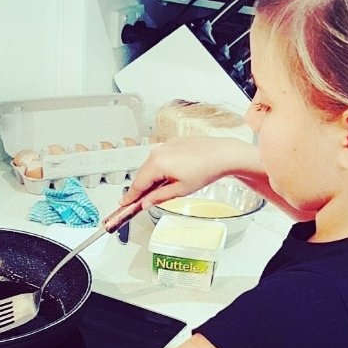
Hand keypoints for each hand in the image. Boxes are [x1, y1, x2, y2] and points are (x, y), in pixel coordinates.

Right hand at [120, 135, 257, 210]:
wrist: (223, 154)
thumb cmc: (205, 170)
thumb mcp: (181, 190)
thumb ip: (159, 197)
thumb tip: (145, 203)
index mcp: (157, 163)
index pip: (138, 184)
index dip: (130, 196)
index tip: (124, 204)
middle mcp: (158, 151)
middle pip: (142, 174)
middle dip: (140, 188)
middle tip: (138, 202)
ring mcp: (166, 145)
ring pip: (151, 165)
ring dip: (151, 178)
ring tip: (157, 191)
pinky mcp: (174, 142)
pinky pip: (161, 157)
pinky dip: (160, 167)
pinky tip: (168, 177)